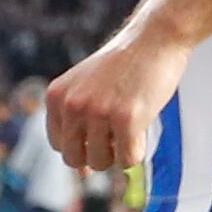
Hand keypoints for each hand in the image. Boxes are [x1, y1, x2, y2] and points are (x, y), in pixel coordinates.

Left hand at [45, 22, 186, 176]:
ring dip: (118, 154)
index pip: (58, 145)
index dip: (81, 147)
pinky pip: (128, 159)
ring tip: (131, 129)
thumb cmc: (125, 66)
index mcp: (57, 97)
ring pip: (101, 162)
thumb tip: (80, 172)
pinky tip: (143, 131)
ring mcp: (98, 112)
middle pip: (75, 159)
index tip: (102, 135)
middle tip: (118, 135)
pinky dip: (137, 153)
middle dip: (97, 155)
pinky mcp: (127, 118)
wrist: (154, 38)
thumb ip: (78, 123)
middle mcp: (72, 105)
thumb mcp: (87, 88)